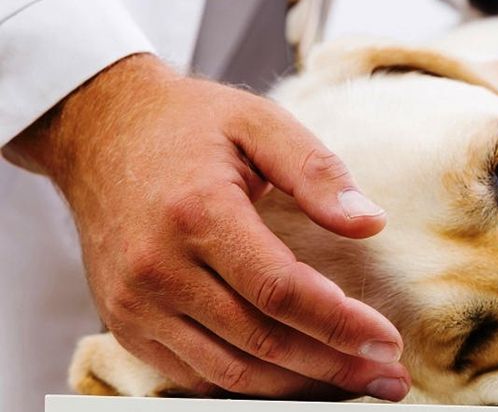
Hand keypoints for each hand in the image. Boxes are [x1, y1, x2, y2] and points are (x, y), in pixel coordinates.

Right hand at [7, 54, 409, 400]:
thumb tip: (370, 223)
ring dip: (299, 387)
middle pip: (261, 340)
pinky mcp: (124, 322)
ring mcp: (136, 303)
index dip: (341, 323)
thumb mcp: (259, 122)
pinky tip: (294, 378)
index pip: (281, 290)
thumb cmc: (187, 125)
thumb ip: (316, 171)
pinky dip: (250, 385)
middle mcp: (159, 267)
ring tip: (354, 382)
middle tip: (388, 377)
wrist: (100, 131)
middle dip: (335, 365)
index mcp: (198, 213)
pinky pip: (194, 376)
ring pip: (230, 372)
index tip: (388, 340)